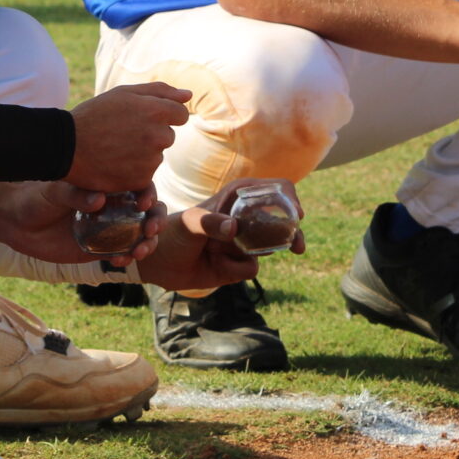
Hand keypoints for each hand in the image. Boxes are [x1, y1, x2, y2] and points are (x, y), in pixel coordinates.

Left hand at [0, 182, 166, 266]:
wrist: (17, 224)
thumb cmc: (36, 198)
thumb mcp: (54, 192)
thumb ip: (75, 195)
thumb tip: (99, 199)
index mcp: (107, 185)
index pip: (138, 186)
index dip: (148, 194)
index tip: (144, 203)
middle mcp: (113, 206)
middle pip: (148, 211)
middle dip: (156, 221)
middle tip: (150, 230)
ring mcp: (108, 228)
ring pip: (140, 235)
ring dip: (147, 243)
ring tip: (139, 251)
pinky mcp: (99, 249)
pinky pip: (121, 254)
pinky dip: (127, 258)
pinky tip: (121, 261)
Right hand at [65, 82, 191, 191]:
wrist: (65, 146)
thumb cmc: (94, 115)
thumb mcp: (124, 94)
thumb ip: (160, 92)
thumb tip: (188, 95)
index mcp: (156, 111)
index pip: (180, 114)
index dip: (163, 114)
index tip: (143, 118)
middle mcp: (158, 136)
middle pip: (168, 136)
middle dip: (152, 134)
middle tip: (123, 133)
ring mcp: (150, 160)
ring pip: (156, 156)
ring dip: (142, 153)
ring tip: (115, 148)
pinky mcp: (141, 180)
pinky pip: (146, 174)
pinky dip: (133, 170)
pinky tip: (114, 163)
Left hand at [136, 180, 306, 290]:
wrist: (159, 262)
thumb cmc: (172, 233)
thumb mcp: (189, 224)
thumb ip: (210, 223)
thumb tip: (234, 228)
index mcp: (237, 197)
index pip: (274, 189)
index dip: (289, 198)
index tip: (296, 214)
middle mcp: (245, 218)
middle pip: (282, 221)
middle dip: (292, 233)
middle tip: (299, 247)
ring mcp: (244, 242)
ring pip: (269, 248)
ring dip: (246, 255)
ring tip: (218, 253)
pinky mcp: (239, 264)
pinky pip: (251, 268)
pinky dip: (235, 269)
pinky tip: (215, 264)